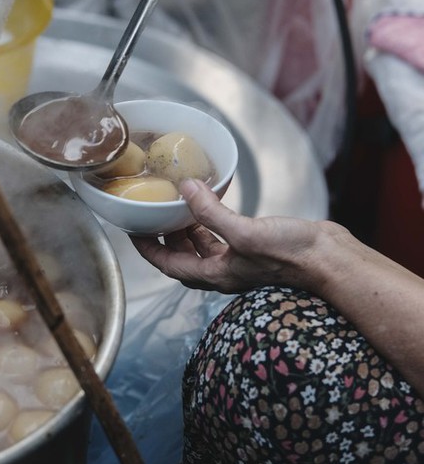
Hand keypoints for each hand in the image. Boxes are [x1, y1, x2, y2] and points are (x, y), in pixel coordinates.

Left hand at [131, 178, 333, 294]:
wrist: (331, 261)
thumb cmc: (293, 255)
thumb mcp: (245, 232)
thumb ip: (212, 213)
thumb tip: (186, 188)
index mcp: (217, 275)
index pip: (169, 265)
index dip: (147, 249)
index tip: (131, 230)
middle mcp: (226, 272)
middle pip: (183, 258)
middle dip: (165, 239)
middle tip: (152, 216)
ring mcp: (242, 262)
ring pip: (203, 248)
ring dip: (187, 230)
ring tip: (177, 206)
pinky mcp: (256, 249)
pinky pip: (223, 237)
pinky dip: (211, 223)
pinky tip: (213, 205)